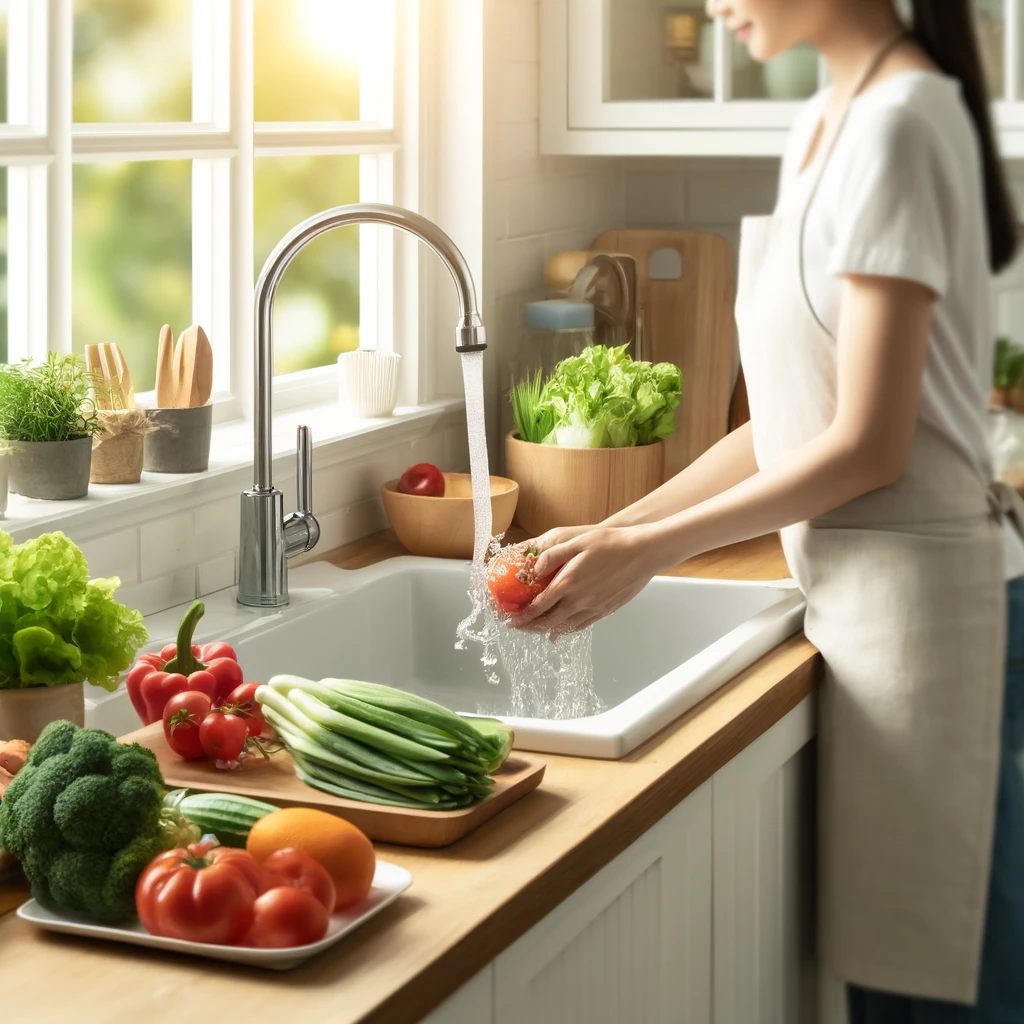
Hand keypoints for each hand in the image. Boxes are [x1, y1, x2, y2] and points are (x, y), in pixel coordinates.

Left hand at [510, 525, 660, 636]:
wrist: (644, 553)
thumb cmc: (611, 543)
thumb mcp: (578, 541)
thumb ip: (553, 555)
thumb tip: (535, 569)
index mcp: (568, 583)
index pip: (538, 607)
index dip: (521, 616)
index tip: (509, 620)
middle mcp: (579, 601)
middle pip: (548, 622)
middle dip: (530, 627)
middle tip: (518, 627)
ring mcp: (593, 608)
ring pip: (564, 627)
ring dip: (547, 630)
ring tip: (536, 630)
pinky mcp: (606, 610)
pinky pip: (582, 626)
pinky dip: (567, 630)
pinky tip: (562, 630)